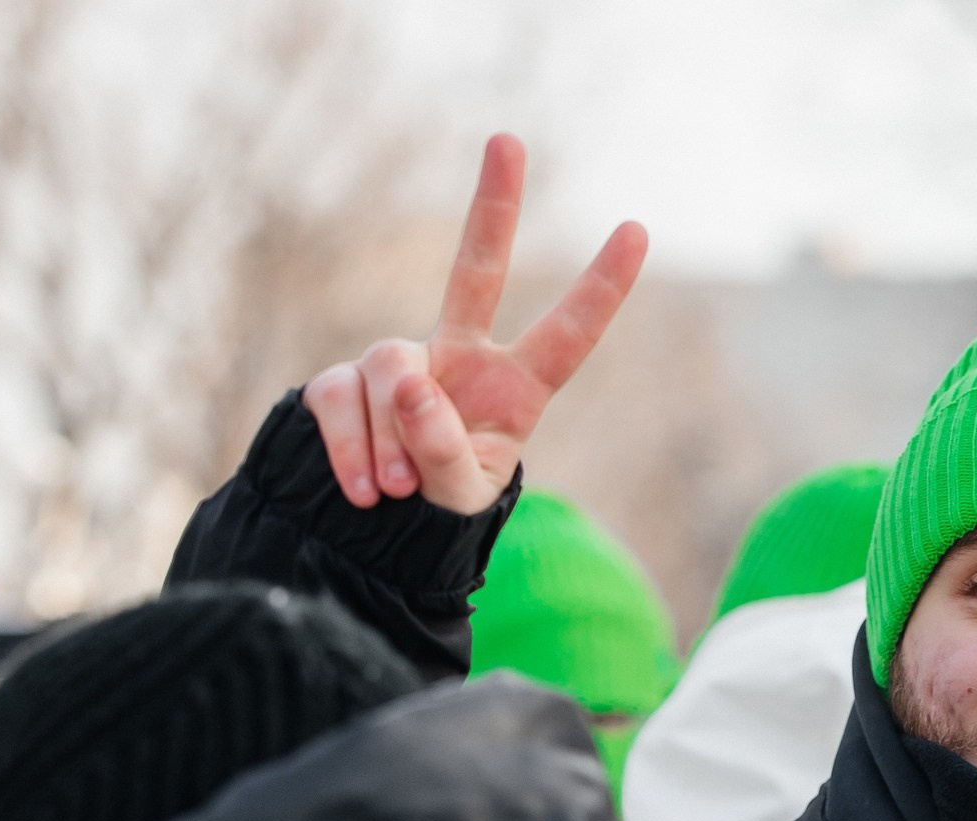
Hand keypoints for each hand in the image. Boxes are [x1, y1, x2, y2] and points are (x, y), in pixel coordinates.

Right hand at [302, 133, 647, 514]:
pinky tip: (364, 491)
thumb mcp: (459, 495)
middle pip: (476, 269)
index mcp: (515, 388)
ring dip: (391, 439)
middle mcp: (461, 357)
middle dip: (493, 206)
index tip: (637, 229)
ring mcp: (398, 361)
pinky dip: (348, 451)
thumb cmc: (440, 506)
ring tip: (397, 490)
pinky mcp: (342, 379)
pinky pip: (339, 398)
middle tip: (508, 139)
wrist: (376, 525)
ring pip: (389, 372)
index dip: (601, 288)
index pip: (567, 336)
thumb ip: (443, 451)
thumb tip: (407, 381)